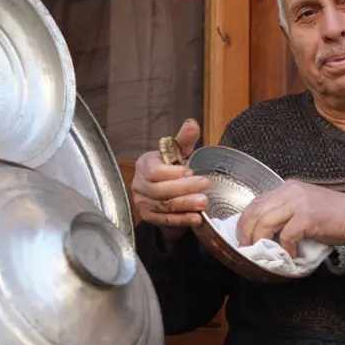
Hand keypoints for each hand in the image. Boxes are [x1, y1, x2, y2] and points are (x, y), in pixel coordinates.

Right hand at [131, 119, 210, 239]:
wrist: (168, 190)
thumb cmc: (173, 168)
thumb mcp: (179, 152)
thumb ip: (185, 139)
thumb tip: (192, 124)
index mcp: (144, 164)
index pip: (153, 171)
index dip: (171, 173)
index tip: (189, 171)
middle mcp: (139, 184)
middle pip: (159, 190)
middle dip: (184, 189)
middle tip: (205, 185)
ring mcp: (142, 202)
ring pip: (163, 206)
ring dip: (185, 205)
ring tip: (203, 202)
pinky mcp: (149, 217)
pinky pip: (164, 220)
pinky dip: (181, 219)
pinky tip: (196, 218)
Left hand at [236, 180, 344, 256]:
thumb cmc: (332, 215)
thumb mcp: (303, 206)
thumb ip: (284, 211)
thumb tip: (262, 230)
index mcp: (287, 188)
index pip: (256, 202)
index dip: (244, 220)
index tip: (242, 236)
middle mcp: (289, 191)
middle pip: (255, 211)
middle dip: (245, 231)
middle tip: (246, 247)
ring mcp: (298, 203)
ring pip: (265, 222)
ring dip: (260, 240)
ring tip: (264, 252)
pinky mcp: (307, 217)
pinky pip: (286, 235)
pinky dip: (285, 248)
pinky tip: (291, 254)